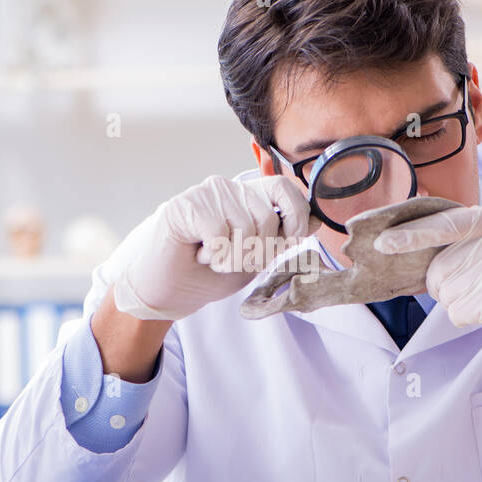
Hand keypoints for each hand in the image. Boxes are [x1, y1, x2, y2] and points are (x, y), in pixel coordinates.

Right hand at [111, 175, 315, 320]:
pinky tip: (199, 256)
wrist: (166, 292)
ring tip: (214, 260)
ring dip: (232, 258)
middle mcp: (229, 189)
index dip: (296, 218)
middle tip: (233, 262)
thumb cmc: (208, 275)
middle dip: (258, 253)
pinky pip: (219, 232)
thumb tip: (315, 220)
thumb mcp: (255, 258)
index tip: (287, 242)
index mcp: (248, 197)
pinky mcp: (183, 206)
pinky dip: (214, 255)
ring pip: (245, 227)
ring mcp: (205, 194)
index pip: (286, 189)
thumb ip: (281, 239)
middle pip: (268, 217)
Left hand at [374, 205, 481, 350]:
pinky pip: (460, 312)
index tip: (382, 243)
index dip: (410, 235)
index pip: (443, 224)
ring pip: (447, 294)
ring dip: (459, 301)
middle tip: (477, 283)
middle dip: (446, 283)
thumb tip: (410, 237)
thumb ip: (463, 235)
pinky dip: (469, 315)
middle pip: (439, 269)